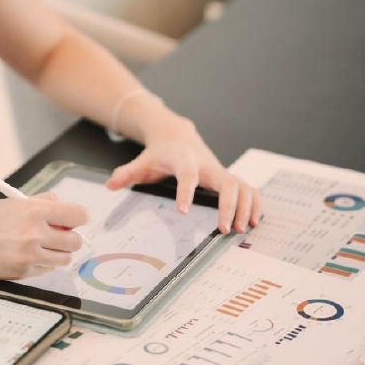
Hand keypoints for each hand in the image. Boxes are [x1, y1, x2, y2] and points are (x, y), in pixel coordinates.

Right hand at [0, 192, 88, 278]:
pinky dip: (41, 264)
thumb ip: (40, 203)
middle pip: (75, 241)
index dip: (78, 217)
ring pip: (64, 259)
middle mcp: (34, 234)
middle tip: (56, 233)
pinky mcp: (21, 273)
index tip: (74, 219)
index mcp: (33, 211)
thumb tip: (62, 207)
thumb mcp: (11, 202)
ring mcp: (28, 257)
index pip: (78, 215)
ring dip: (57, 252)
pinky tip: (25, 256)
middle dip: (69, 237)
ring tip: (40, 245)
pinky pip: (46, 270)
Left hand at [106, 117, 260, 233]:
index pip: (187, 175)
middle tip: (225, 229)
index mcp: (184, 161)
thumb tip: (110, 184)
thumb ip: (127, 173)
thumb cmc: (160, 154)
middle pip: (227, 181)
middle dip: (229, 205)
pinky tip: (254, 221)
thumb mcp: (141, 162)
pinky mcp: (229, 177)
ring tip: (242, 229)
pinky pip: (249, 189)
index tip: (183, 211)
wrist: (177, 135)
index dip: (186, 192)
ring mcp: (221, 171)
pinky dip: (255, 204)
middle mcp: (207, 165)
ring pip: (243, 185)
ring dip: (246, 207)